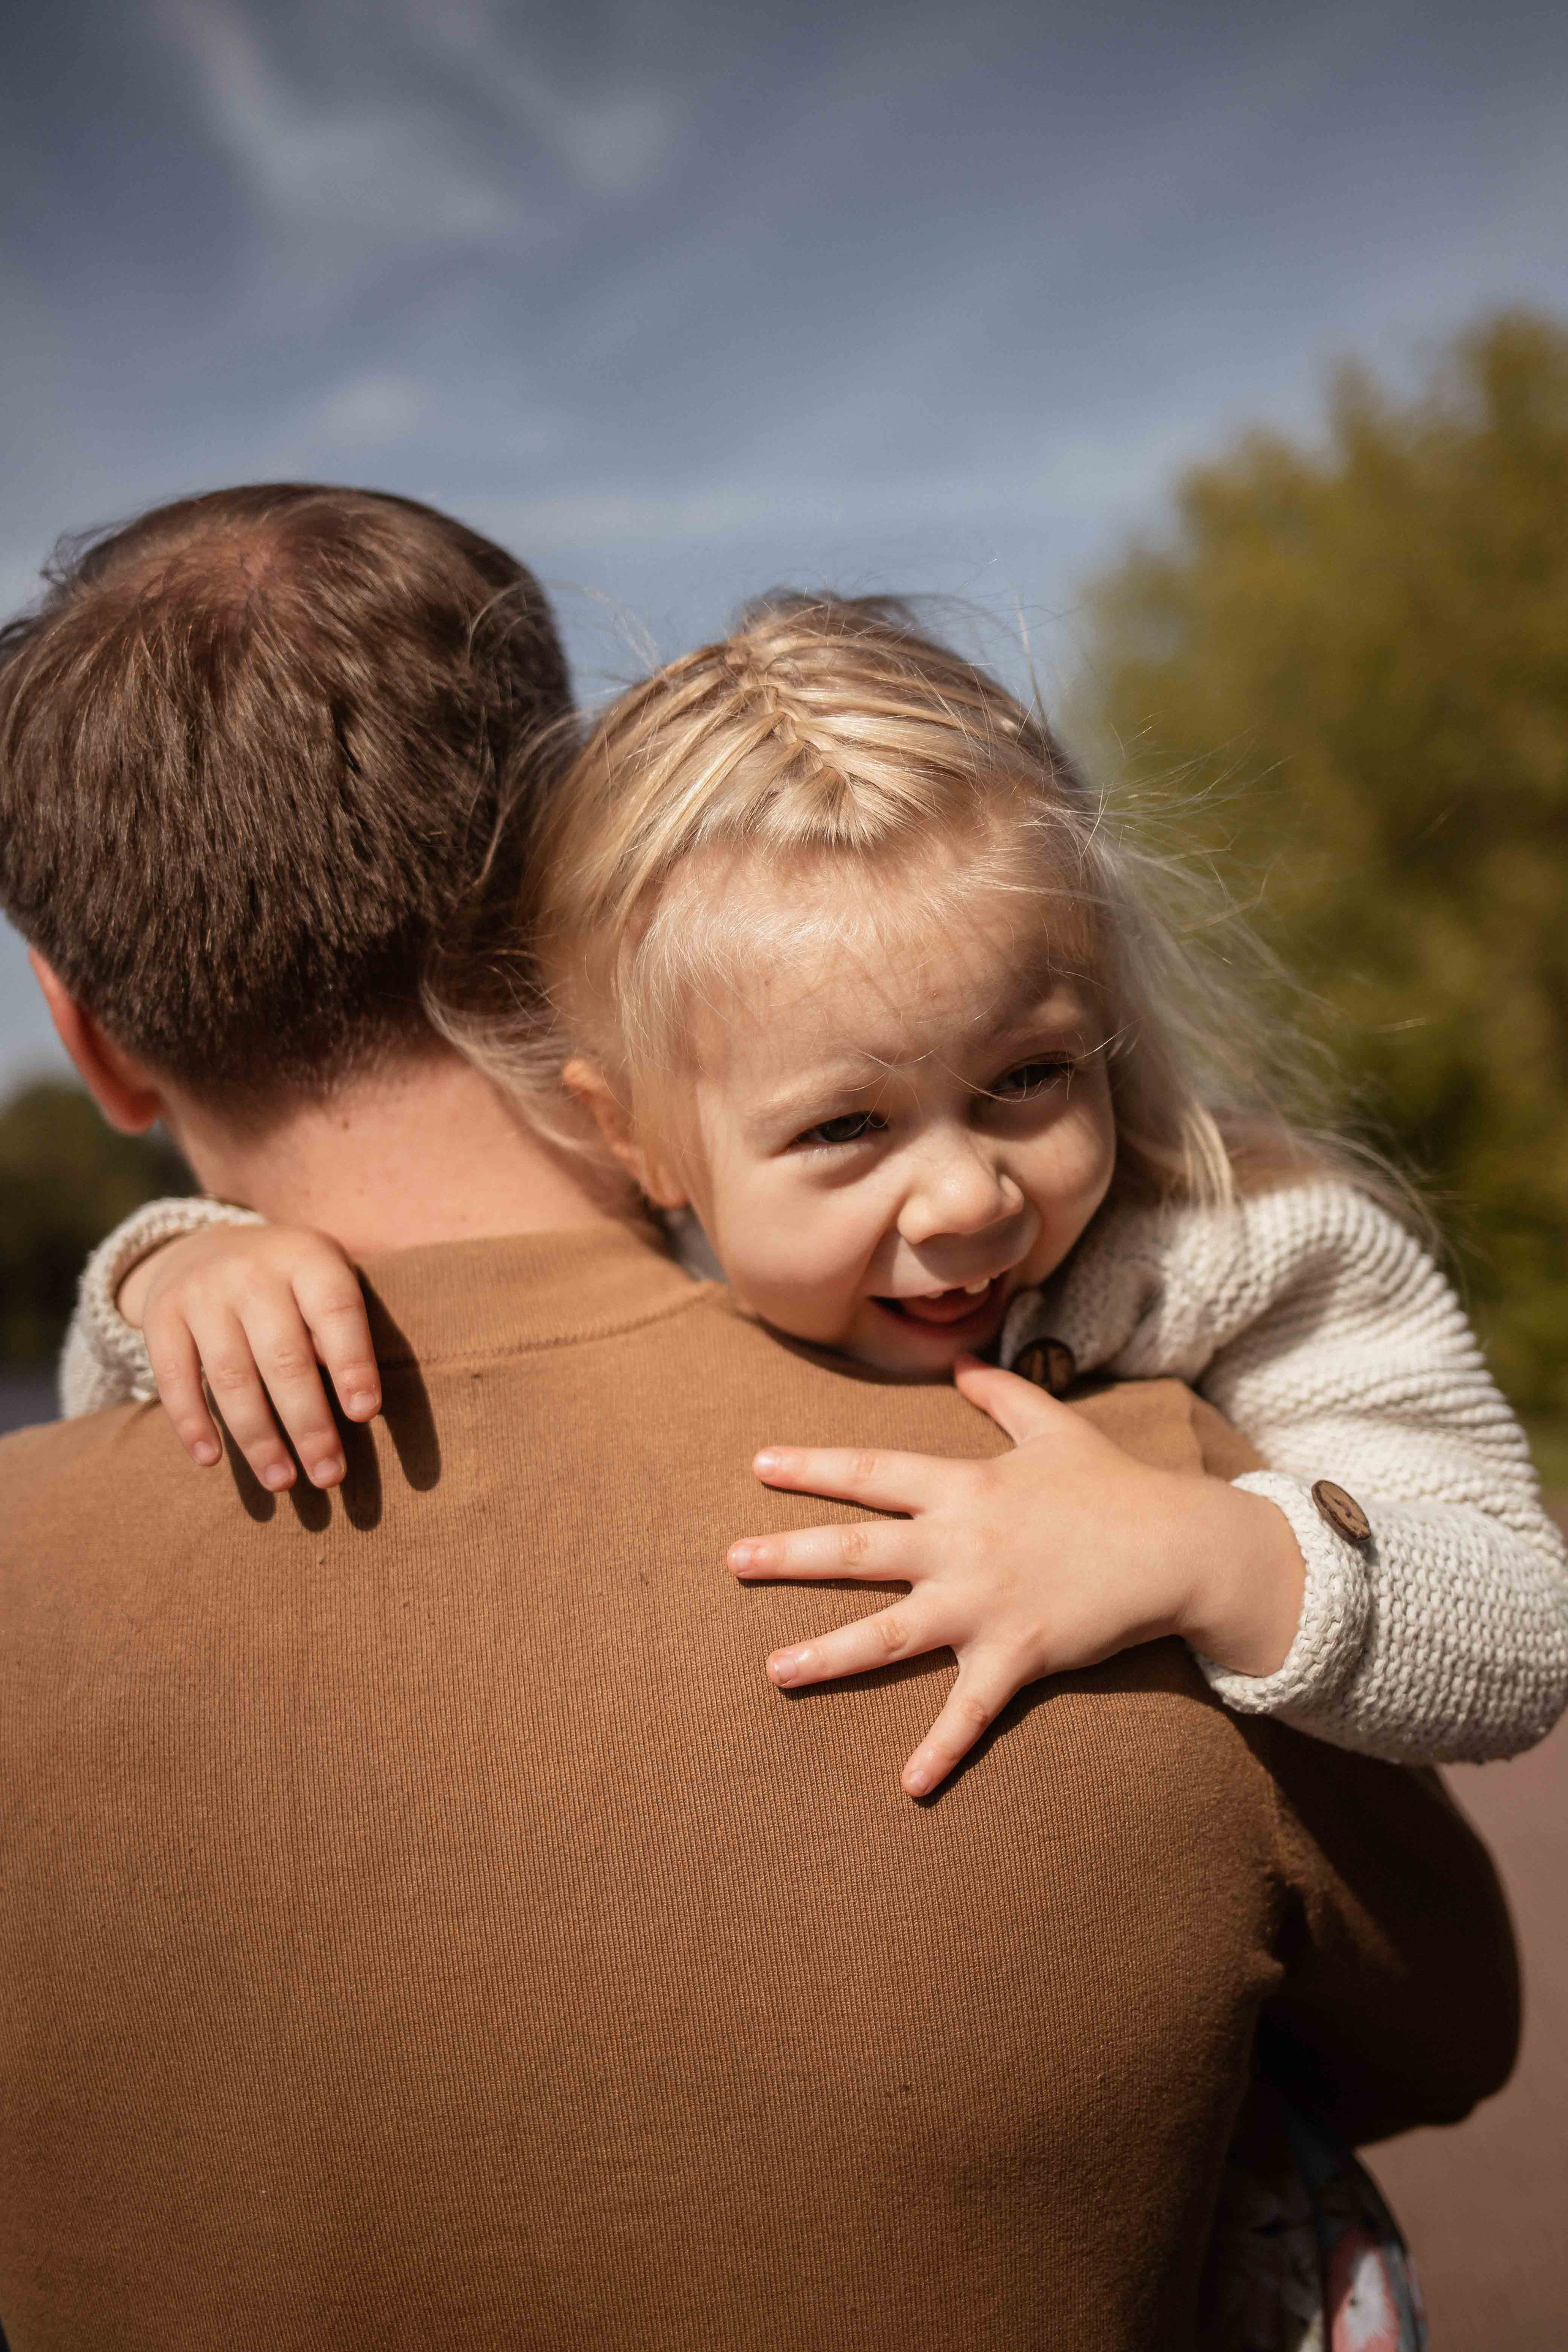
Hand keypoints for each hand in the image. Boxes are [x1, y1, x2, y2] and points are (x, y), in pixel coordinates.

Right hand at [122, 1224, 380, 1490]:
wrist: (206, 1246)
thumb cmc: (290, 1283)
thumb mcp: (323, 1281)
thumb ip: (338, 1331)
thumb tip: (354, 1403)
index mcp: (307, 1258)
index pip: (336, 1312)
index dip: (352, 1363)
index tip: (365, 1414)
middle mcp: (252, 1272)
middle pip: (284, 1356)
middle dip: (309, 1423)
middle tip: (329, 1475)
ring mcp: (202, 1293)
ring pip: (232, 1377)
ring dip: (257, 1437)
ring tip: (282, 1481)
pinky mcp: (160, 1317)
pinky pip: (175, 1378)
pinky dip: (192, 1422)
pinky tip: (210, 1459)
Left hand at [728, 1355, 1304, 1797]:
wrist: (1178, 1544)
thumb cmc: (1114, 1485)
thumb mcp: (1054, 1427)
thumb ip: (1002, 1395)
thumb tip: (962, 1365)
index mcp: (965, 1488)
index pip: (873, 1474)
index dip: (814, 1468)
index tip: (758, 1467)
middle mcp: (961, 1544)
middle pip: (859, 1551)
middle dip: (790, 1556)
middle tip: (732, 1561)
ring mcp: (985, 1602)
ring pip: (889, 1634)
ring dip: (828, 1654)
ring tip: (774, 1670)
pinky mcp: (1017, 1654)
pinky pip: (970, 1710)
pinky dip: (941, 1750)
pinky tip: (909, 1786)